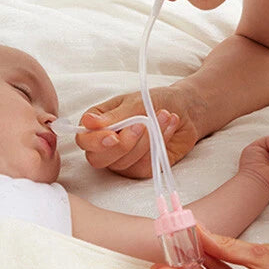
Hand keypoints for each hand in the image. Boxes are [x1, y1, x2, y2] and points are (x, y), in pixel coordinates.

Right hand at [75, 86, 201, 177]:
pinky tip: (169, 126)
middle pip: (98, 159)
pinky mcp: (141, 168)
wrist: (184, 109)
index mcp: (98, 124)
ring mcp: (123, 159)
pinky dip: (158, 145)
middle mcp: (106, 145)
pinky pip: (143, 165)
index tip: (113, 135)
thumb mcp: (135, 102)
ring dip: (147, 140)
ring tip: (164, 116)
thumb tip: (89, 122)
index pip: (84, 140)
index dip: (96, 141)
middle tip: (142, 125)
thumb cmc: (156, 100)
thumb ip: (114, 116)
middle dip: (122, 145)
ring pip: (123, 162)